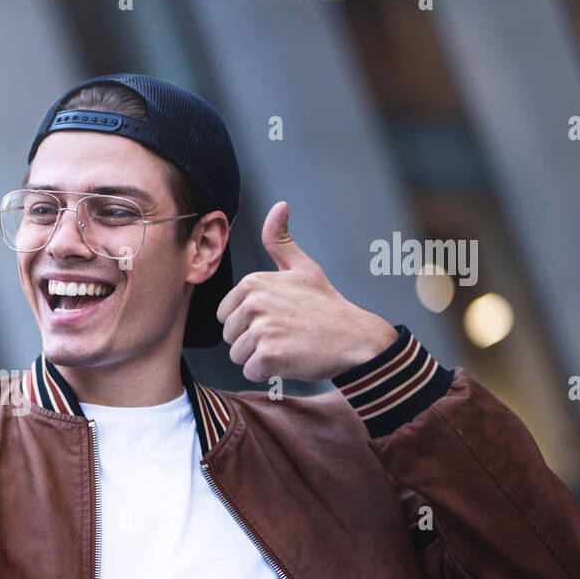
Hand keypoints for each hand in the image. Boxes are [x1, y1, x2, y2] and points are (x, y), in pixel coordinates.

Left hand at [215, 201, 398, 382]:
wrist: (354, 338)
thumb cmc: (326, 305)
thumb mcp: (303, 267)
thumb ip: (281, 240)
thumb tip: (279, 206)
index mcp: (253, 282)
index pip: (225, 314)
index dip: (248, 322)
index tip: (276, 318)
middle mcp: (253, 303)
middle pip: (229, 336)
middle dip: (252, 341)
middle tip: (285, 333)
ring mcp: (260, 329)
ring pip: (238, 355)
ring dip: (260, 357)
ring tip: (288, 344)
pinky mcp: (267, 356)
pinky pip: (251, 371)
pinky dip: (269, 372)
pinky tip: (291, 358)